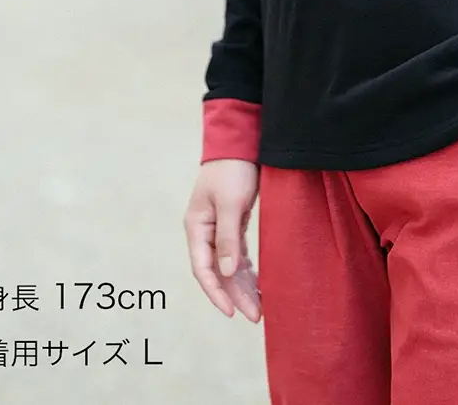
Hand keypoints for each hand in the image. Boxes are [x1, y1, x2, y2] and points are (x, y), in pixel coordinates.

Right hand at [185, 160, 261, 321]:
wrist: (241, 140)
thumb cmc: (233, 168)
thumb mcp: (231, 202)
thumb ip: (228, 237)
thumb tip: (225, 272)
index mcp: (197, 227)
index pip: (203, 269)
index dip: (216, 293)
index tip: (232, 312)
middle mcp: (205, 231)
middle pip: (218, 272)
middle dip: (235, 295)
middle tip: (255, 317)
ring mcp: (220, 228)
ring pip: (230, 266)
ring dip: (243, 286)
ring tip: (260, 309)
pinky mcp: (234, 223)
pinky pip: (239, 255)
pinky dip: (249, 270)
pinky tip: (260, 285)